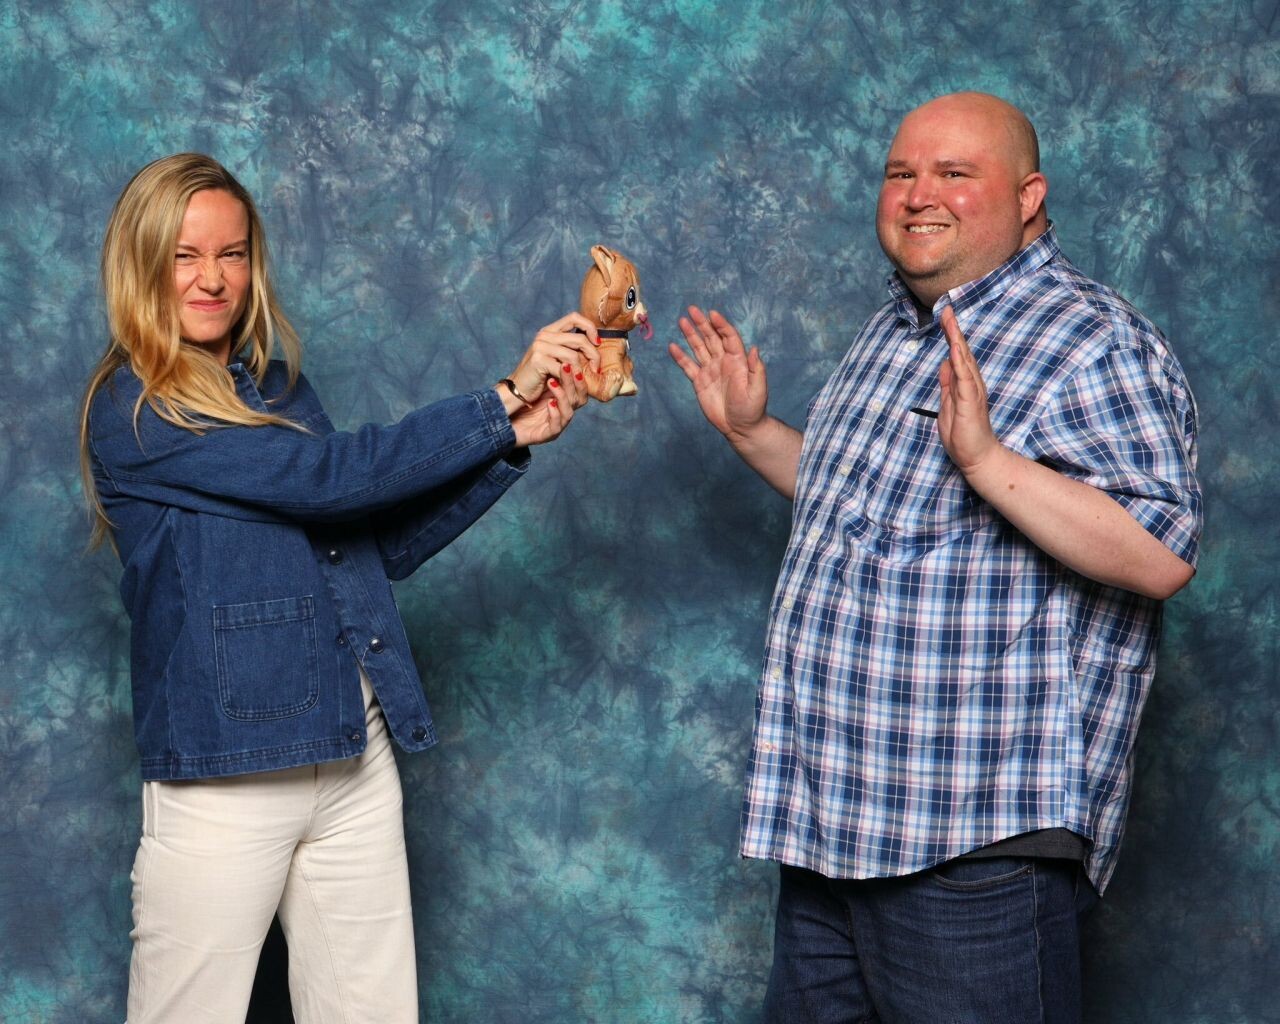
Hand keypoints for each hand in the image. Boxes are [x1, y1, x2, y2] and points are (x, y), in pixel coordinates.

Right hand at [504, 312, 600, 405]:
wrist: (518, 390)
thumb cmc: (540, 377)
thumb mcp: (557, 358)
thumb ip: (570, 349)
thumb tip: (596, 345)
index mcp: (550, 331)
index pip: (574, 317)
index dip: (590, 327)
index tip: (597, 343)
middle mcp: (544, 335)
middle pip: (579, 339)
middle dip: (593, 355)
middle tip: (596, 368)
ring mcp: (540, 346)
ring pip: (573, 355)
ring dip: (581, 370)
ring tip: (581, 379)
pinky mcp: (538, 360)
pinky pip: (564, 368)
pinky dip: (570, 378)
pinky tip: (569, 384)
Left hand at [509, 358, 587, 446]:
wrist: (507, 423)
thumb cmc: (524, 403)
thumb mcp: (539, 384)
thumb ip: (551, 370)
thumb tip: (558, 348)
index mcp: (565, 400)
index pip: (581, 388)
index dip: (580, 376)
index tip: (572, 360)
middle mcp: (564, 411)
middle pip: (578, 398)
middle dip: (572, 382)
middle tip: (565, 367)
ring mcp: (557, 424)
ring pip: (569, 412)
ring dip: (562, 395)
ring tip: (552, 382)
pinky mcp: (547, 434)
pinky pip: (556, 426)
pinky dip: (555, 414)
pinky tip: (550, 403)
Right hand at [668, 306, 767, 440]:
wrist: (740, 427)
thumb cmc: (752, 409)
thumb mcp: (758, 390)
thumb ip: (756, 370)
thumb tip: (755, 349)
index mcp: (738, 361)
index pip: (728, 337)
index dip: (721, 325)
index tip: (712, 314)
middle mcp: (723, 361)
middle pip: (711, 338)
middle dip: (702, 323)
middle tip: (692, 309)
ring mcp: (710, 370)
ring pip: (699, 348)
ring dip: (691, 334)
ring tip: (682, 321)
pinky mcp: (700, 382)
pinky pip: (688, 366)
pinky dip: (680, 357)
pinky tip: (672, 346)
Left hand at [937, 305, 1000, 474]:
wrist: (976, 458)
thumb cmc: (964, 434)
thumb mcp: (948, 404)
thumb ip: (947, 384)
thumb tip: (944, 363)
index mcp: (964, 384)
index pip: (957, 355)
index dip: (950, 335)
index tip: (944, 316)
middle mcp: (971, 384)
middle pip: (962, 351)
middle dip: (953, 330)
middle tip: (946, 308)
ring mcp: (972, 392)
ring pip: (964, 360)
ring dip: (956, 339)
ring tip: (950, 320)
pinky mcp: (971, 402)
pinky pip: (965, 379)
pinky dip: (960, 362)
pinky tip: (955, 347)